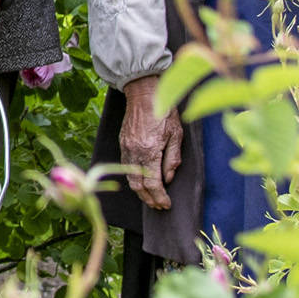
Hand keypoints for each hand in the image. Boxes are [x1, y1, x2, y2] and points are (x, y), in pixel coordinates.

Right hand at [119, 76, 185, 210]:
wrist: (143, 92)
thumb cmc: (163, 110)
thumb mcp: (176, 134)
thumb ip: (172, 159)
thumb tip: (168, 179)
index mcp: (149, 151)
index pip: (153, 184)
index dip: (160, 197)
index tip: (166, 205)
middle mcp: (134, 152)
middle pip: (138, 186)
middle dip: (149, 199)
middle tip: (158, 206)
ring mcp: (126, 148)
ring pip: (129, 178)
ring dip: (140, 191)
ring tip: (150, 198)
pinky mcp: (122, 143)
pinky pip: (126, 166)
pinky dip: (133, 178)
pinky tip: (141, 181)